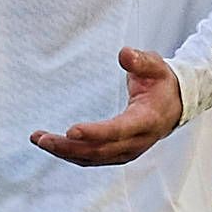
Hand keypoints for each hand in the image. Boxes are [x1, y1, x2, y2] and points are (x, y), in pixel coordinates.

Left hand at [31, 46, 184, 167]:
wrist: (174, 106)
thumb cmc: (161, 83)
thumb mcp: (156, 67)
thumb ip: (140, 61)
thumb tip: (124, 54)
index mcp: (147, 120)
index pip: (119, 130)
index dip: (96, 132)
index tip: (70, 131)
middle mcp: (137, 141)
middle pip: (100, 149)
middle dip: (69, 146)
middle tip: (41, 139)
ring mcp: (127, 151)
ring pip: (92, 157)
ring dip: (64, 152)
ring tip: (38, 139)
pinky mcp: (117, 154)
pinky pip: (91, 158)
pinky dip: (70, 153)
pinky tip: (50, 144)